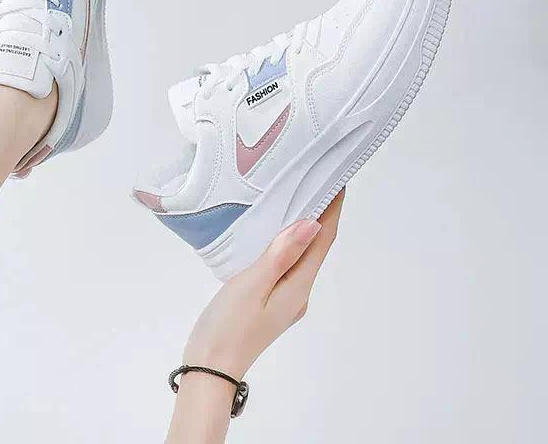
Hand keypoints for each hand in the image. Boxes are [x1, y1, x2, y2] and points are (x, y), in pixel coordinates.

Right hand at [183, 190, 344, 379]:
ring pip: (300, 255)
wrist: (210, 368)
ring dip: (302, 227)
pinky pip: (285, 264)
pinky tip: (272, 233)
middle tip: (315, 178)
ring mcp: (285, 299)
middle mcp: (299, 292)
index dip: (332, 209)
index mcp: (299, 286)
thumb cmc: (229, 326)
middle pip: (316, 247)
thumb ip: (281, 254)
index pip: (323, 240)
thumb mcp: (253, 285)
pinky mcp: (269, 301)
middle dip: (320, 213)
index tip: (337, 179)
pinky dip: (286, 243)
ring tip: (295, 196)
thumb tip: (312, 224)